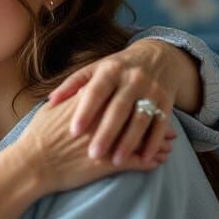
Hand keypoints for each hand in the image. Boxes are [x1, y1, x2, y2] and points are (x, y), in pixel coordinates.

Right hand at [22, 92, 175, 194]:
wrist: (33, 163)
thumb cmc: (37, 137)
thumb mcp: (51, 110)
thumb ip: (67, 98)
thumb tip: (73, 92)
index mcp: (91, 103)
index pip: (120, 95)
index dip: (135, 97)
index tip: (146, 97)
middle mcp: (104, 119)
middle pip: (136, 114)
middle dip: (153, 117)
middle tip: (167, 119)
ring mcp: (109, 141)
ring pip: (141, 138)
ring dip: (157, 140)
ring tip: (170, 142)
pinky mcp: (109, 162)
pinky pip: (137, 161)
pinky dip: (150, 160)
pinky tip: (159, 161)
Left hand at [46, 40, 186, 166]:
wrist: (158, 57)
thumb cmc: (117, 68)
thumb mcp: (96, 69)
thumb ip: (73, 84)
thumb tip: (51, 100)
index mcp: (111, 70)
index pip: (96, 91)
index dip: (85, 111)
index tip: (74, 131)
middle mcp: (133, 78)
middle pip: (119, 108)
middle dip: (107, 132)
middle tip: (93, 153)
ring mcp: (152, 90)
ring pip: (141, 119)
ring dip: (130, 141)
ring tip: (117, 161)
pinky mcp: (167, 102)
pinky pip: (160, 125)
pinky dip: (154, 142)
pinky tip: (145, 159)